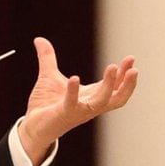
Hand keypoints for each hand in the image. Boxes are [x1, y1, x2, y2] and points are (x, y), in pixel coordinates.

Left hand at [18, 37, 137, 163]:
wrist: (30, 126)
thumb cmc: (45, 105)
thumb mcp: (49, 77)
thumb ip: (48, 58)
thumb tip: (39, 39)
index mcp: (90, 97)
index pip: (114, 86)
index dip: (123, 74)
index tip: (131, 59)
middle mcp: (89, 106)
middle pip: (116, 97)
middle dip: (127, 84)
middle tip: (134, 69)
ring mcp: (78, 111)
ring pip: (101, 101)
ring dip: (109, 85)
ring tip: (113, 67)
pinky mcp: (64, 114)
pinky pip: (72, 104)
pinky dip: (74, 91)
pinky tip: (74, 78)